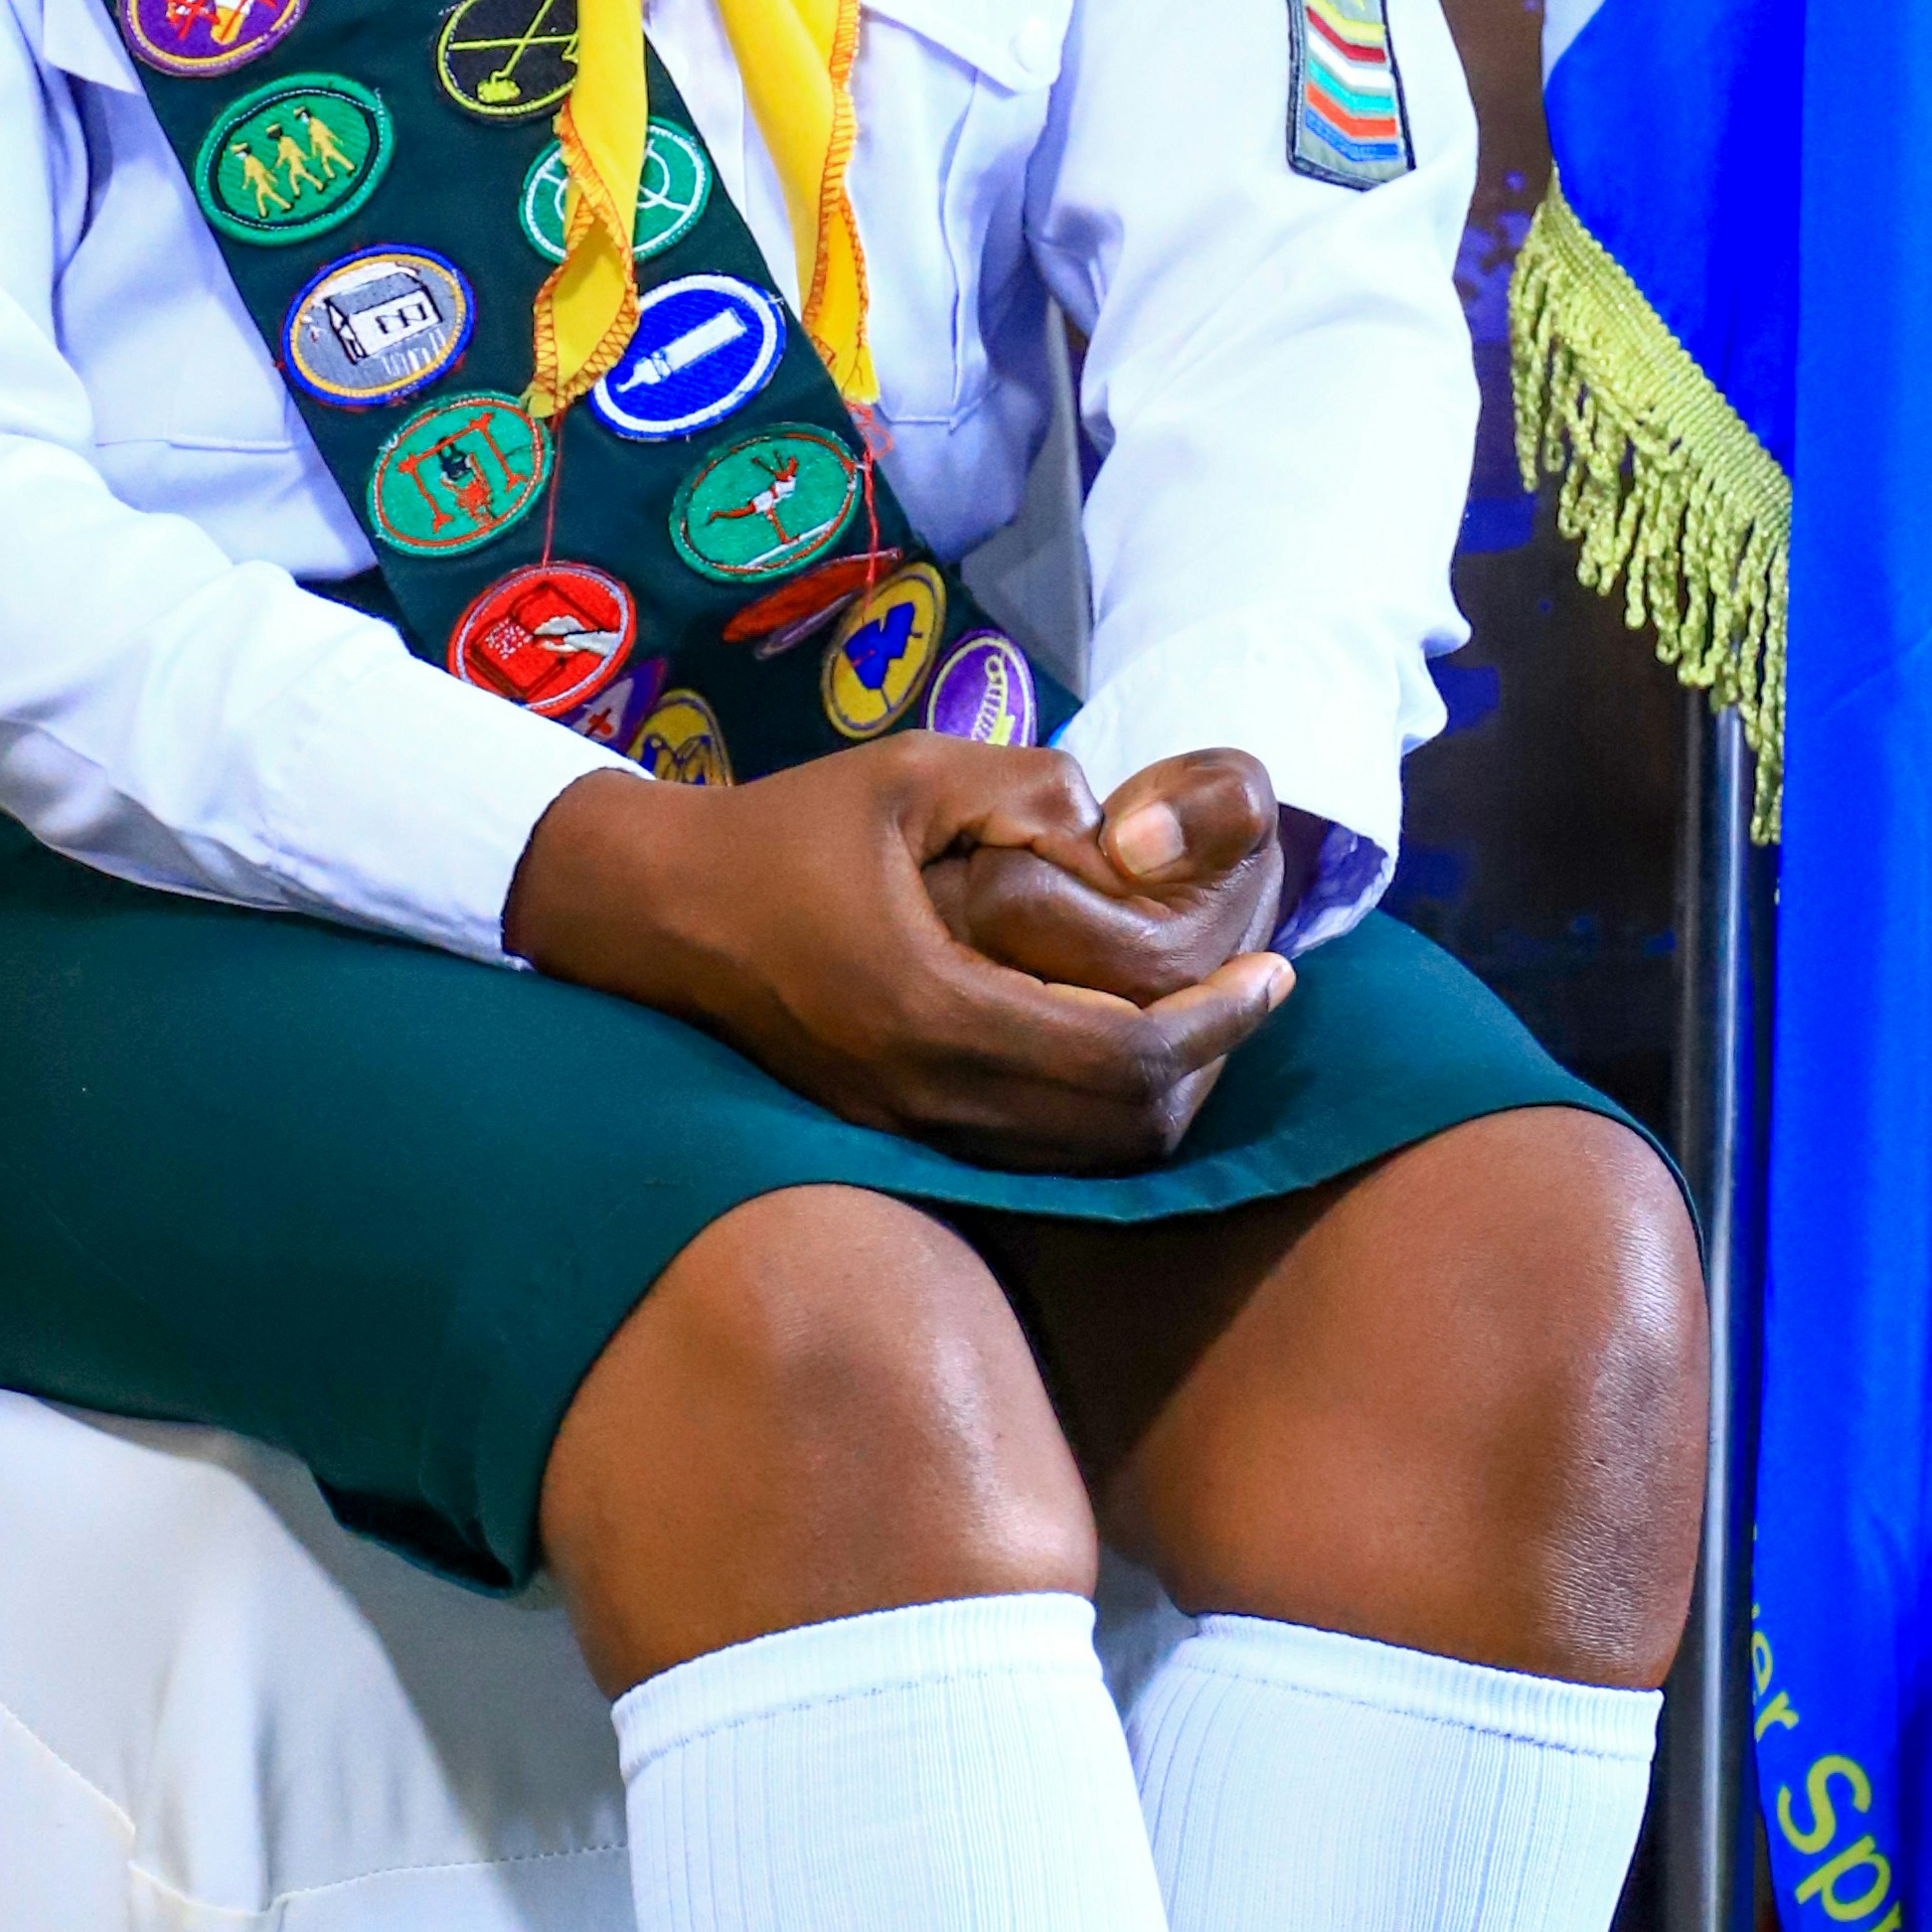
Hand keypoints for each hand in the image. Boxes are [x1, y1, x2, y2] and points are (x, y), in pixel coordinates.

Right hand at [503, 735, 1291, 1173]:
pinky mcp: (894, 1134)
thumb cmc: (781, 831)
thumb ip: (1028, 786)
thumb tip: (1116, 826)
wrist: (655, 913)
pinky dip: (1097, 1111)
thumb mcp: (908, 773)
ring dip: (1157, 1097)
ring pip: (1083, 1158)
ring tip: (1200, 1019)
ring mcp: (907, 1128)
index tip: (1276, 974)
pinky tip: (1115, 1037)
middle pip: (1122, 1131)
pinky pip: (1032, 1153)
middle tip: (1250, 996)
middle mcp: (927, 1095)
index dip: (1220, 1025)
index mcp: (934, 1011)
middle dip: (1206, 1067)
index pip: (1125, 1059)